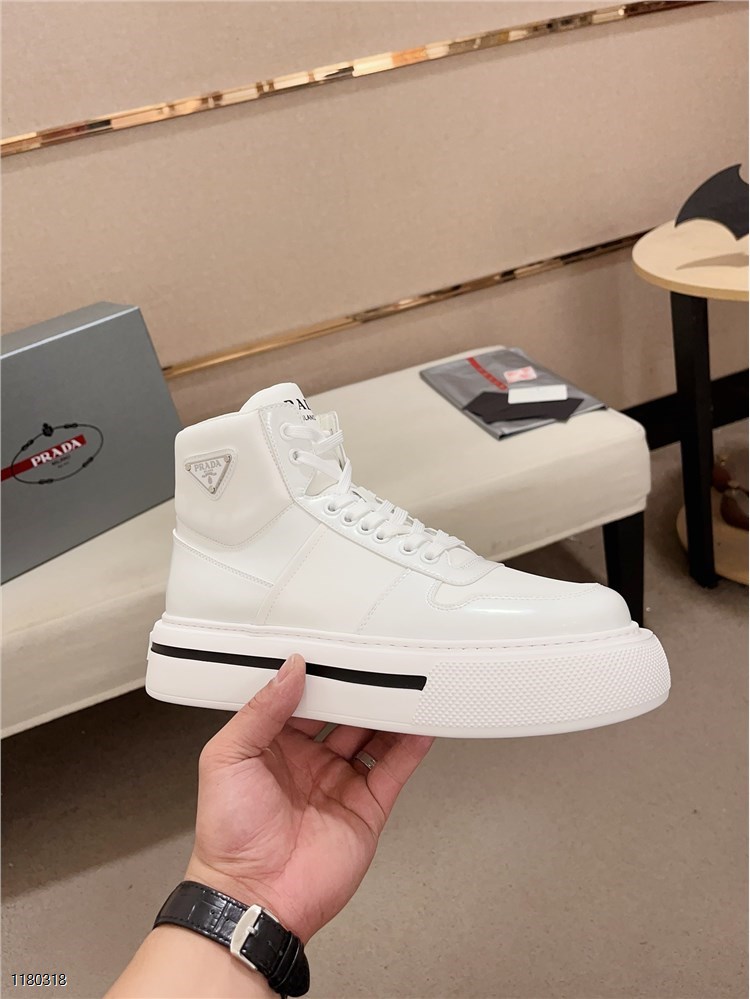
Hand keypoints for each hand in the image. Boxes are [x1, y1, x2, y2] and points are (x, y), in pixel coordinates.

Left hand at [185, 655, 432, 942]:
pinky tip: (421, 724)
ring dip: (389, 711)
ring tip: (407, 682)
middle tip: (377, 659)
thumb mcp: (227, 757)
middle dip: (359, 688)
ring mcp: (340, 783)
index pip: (301, 698)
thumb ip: (260, 710)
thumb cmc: (228, 834)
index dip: (318, 675)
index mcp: (273, 745)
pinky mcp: (367, 806)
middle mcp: (309, 761)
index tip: (334, 648)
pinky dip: (410, 746)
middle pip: (343, 714)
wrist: (253, 896)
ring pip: (373, 736)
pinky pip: (393, 769)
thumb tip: (291, 669)